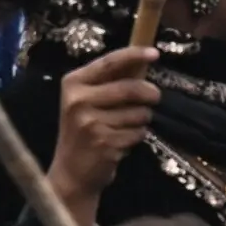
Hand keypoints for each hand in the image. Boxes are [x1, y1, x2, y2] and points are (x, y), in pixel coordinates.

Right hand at [47, 48, 160, 209]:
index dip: (135, 55)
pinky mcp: (103, 142)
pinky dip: (136, 136)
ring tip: (124, 127)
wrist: (70, 171)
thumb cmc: (84, 129)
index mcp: (74, 83)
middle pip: (131, 88)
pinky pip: (138, 132)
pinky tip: (120, 142)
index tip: (155, 53)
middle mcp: (78, 101)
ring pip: (140, 112)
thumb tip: (144, 58)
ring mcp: (89, 123)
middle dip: (150, 93)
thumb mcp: (88, 99)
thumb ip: (112, 79)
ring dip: (141, 119)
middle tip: (154, 96)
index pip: (110, 62)